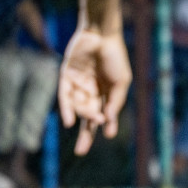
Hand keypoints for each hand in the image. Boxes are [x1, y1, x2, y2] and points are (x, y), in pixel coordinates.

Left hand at [58, 28, 131, 154]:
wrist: (100, 34)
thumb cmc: (115, 57)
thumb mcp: (122, 81)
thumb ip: (115, 101)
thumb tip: (107, 121)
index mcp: (106, 93)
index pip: (104, 115)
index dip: (106, 125)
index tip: (110, 135)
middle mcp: (91, 91)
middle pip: (87, 118)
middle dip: (85, 135)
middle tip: (81, 152)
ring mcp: (78, 85)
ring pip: (79, 107)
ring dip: (85, 116)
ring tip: (93, 120)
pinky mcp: (66, 77)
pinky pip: (65, 97)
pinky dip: (66, 110)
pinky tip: (69, 122)